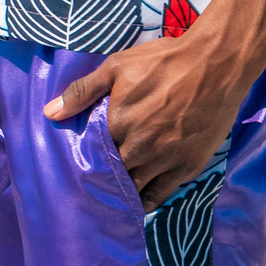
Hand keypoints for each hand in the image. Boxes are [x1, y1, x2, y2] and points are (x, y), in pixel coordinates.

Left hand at [43, 32, 264, 206]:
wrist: (215, 66)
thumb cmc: (163, 62)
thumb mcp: (117, 67)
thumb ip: (83, 91)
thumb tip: (50, 114)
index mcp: (117, 122)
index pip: (91, 152)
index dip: (86, 157)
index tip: (80, 162)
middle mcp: (138, 147)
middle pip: (111, 174)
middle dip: (102, 178)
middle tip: (94, 182)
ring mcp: (163, 160)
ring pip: (133, 188)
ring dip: (121, 193)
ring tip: (111, 196)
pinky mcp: (186, 167)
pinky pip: (160, 195)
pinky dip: (146, 202)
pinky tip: (137, 204)